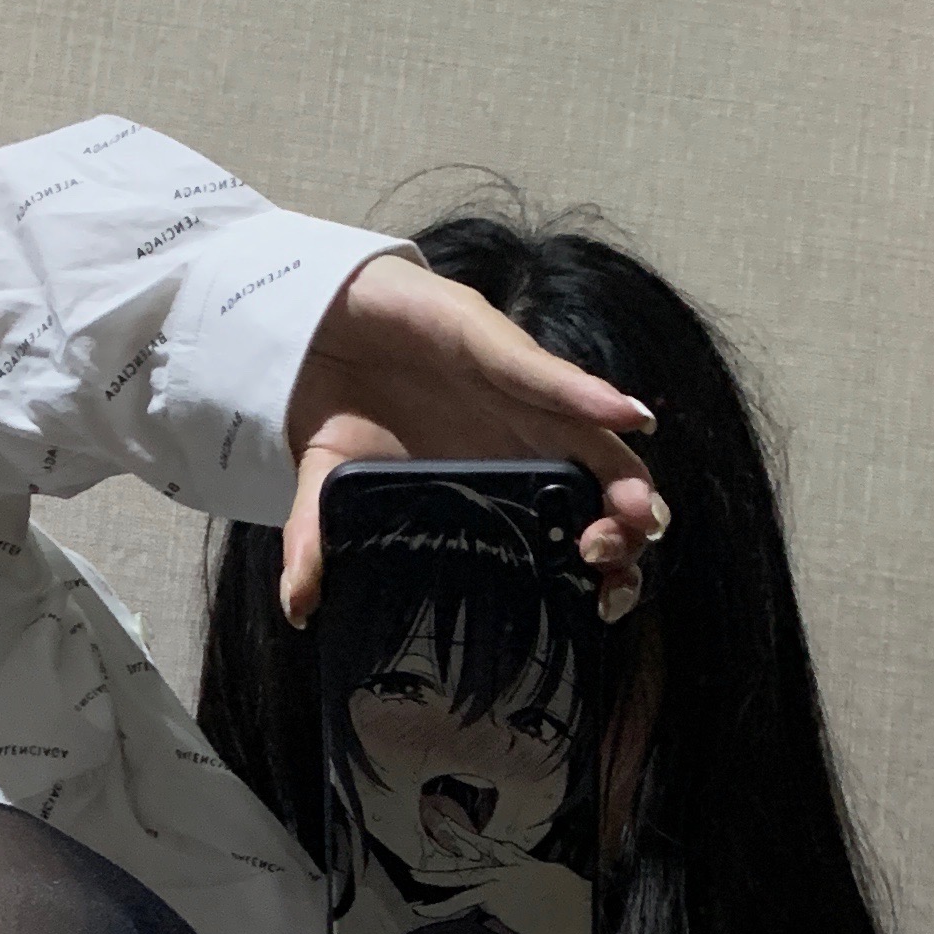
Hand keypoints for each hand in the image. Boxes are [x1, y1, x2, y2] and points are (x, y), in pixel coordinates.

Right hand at [279, 254, 665, 621]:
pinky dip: (591, 397)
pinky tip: (626, 417)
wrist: (312, 324)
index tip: (597, 603)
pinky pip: (551, 378)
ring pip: (596, 442)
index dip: (596, 570)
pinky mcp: (496, 346)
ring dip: (625, 479)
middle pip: (599, 495)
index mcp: (493, 485)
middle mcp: (521, 444)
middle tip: (610, 567)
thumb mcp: (329, 483)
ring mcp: (518, 398)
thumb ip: (317, 544)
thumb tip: (294, 609)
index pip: (564, 534)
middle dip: (623, 536)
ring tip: (638, 514)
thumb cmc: (342, 406)